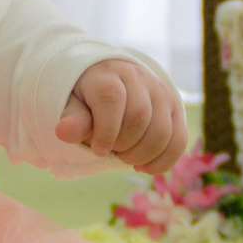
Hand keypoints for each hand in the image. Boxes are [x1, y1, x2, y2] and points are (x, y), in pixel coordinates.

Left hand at [57, 59, 186, 175]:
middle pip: (139, 117)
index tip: (98, 150)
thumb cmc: (87, 99)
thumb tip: (63, 132)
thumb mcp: (72, 105)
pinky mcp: (175, 108)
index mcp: (107, 75)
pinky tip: (144, 167)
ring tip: (125, 157)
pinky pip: (179, 140)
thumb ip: (72, 119)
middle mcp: (138, 78)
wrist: (111, 83)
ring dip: (142, 154)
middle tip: (111, 151)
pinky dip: (163, 161)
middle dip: (123, 144)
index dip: (106, 129)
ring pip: (162, 131)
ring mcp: (160, 92)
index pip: (111, 98)